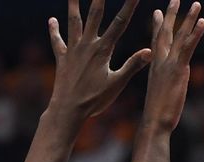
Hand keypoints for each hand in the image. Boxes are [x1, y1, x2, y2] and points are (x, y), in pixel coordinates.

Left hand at [48, 0, 151, 118]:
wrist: (68, 110)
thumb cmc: (94, 100)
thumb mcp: (117, 84)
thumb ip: (132, 65)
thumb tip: (150, 51)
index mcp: (103, 50)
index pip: (120, 23)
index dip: (129, 6)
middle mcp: (87, 45)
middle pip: (95, 15)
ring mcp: (73, 50)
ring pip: (74, 22)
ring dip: (73, 6)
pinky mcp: (62, 58)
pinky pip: (58, 41)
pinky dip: (54, 30)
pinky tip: (52, 20)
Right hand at [142, 0, 203, 131]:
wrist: (154, 122)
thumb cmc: (156, 115)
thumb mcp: (159, 96)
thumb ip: (164, 87)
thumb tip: (168, 88)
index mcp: (155, 67)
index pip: (156, 42)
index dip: (158, 26)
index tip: (158, 12)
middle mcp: (160, 62)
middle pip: (165, 33)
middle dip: (171, 15)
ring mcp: (169, 64)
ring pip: (180, 36)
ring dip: (189, 18)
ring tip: (197, 4)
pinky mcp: (178, 69)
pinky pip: (188, 47)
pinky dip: (195, 34)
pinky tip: (202, 22)